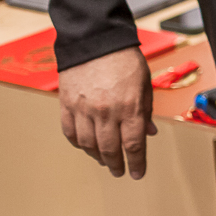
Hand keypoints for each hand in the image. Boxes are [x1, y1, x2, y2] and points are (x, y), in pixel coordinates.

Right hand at [58, 47, 156, 178]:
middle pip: (109, 149)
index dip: (136, 162)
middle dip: (116, 164)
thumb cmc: (125, 60)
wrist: (97, 41)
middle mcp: (105, 112)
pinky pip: (70, 132)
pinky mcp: (66, 105)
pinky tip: (86, 146)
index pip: (133, 144)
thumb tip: (149, 132)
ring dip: (97, 156)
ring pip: (88, 144)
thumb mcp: (145, 84)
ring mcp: (83, 109)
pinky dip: (78, 143)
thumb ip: (145, 111)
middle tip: (119, 171)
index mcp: (129, 107)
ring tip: (104, 160)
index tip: (138, 174)